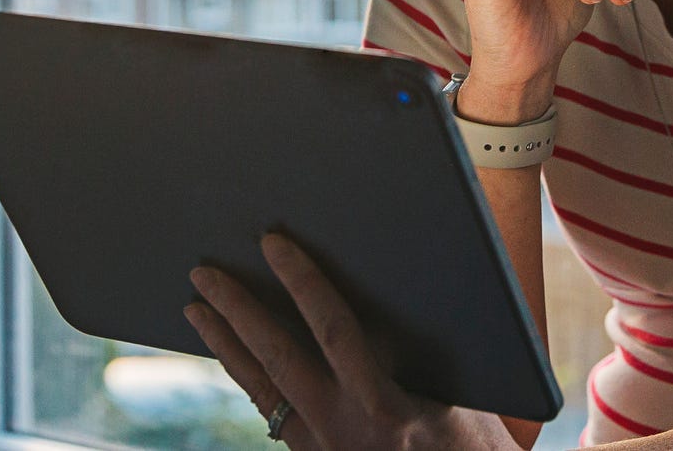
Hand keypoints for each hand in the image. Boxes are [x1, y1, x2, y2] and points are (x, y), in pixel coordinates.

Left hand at [184, 232, 520, 450]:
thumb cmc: (475, 446)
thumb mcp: (461, 394)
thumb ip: (419, 348)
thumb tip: (392, 283)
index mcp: (386, 406)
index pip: (334, 330)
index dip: (302, 282)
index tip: (274, 242)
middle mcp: (344, 429)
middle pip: (278, 357)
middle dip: (239, 309)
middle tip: (205, 271)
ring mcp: (323, 448)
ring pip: (261, 389)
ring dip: (226, 343)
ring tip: (196, 307)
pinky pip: (269, 412)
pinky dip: (247, 377)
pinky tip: (230, 354)